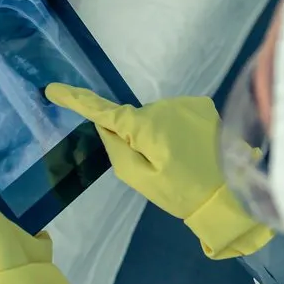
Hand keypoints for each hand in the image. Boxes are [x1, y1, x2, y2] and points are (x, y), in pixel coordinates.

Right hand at [45, 84, 272, 258]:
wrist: (230, 193)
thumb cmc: (182, 192)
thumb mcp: (140, 178)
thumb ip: (117, 149)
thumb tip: (105, 125)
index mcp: (145, 126)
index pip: (104, 111)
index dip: (77, 100)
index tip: (53, 89)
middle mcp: (164, 106)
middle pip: (134, 119)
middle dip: (136, 137)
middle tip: (157, 166)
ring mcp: (186, 103)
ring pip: (156, 118)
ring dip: (159, 135)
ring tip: (180, 162)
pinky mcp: (203, 106)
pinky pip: (176, 115)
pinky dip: (176, 130)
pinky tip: (193, 150)